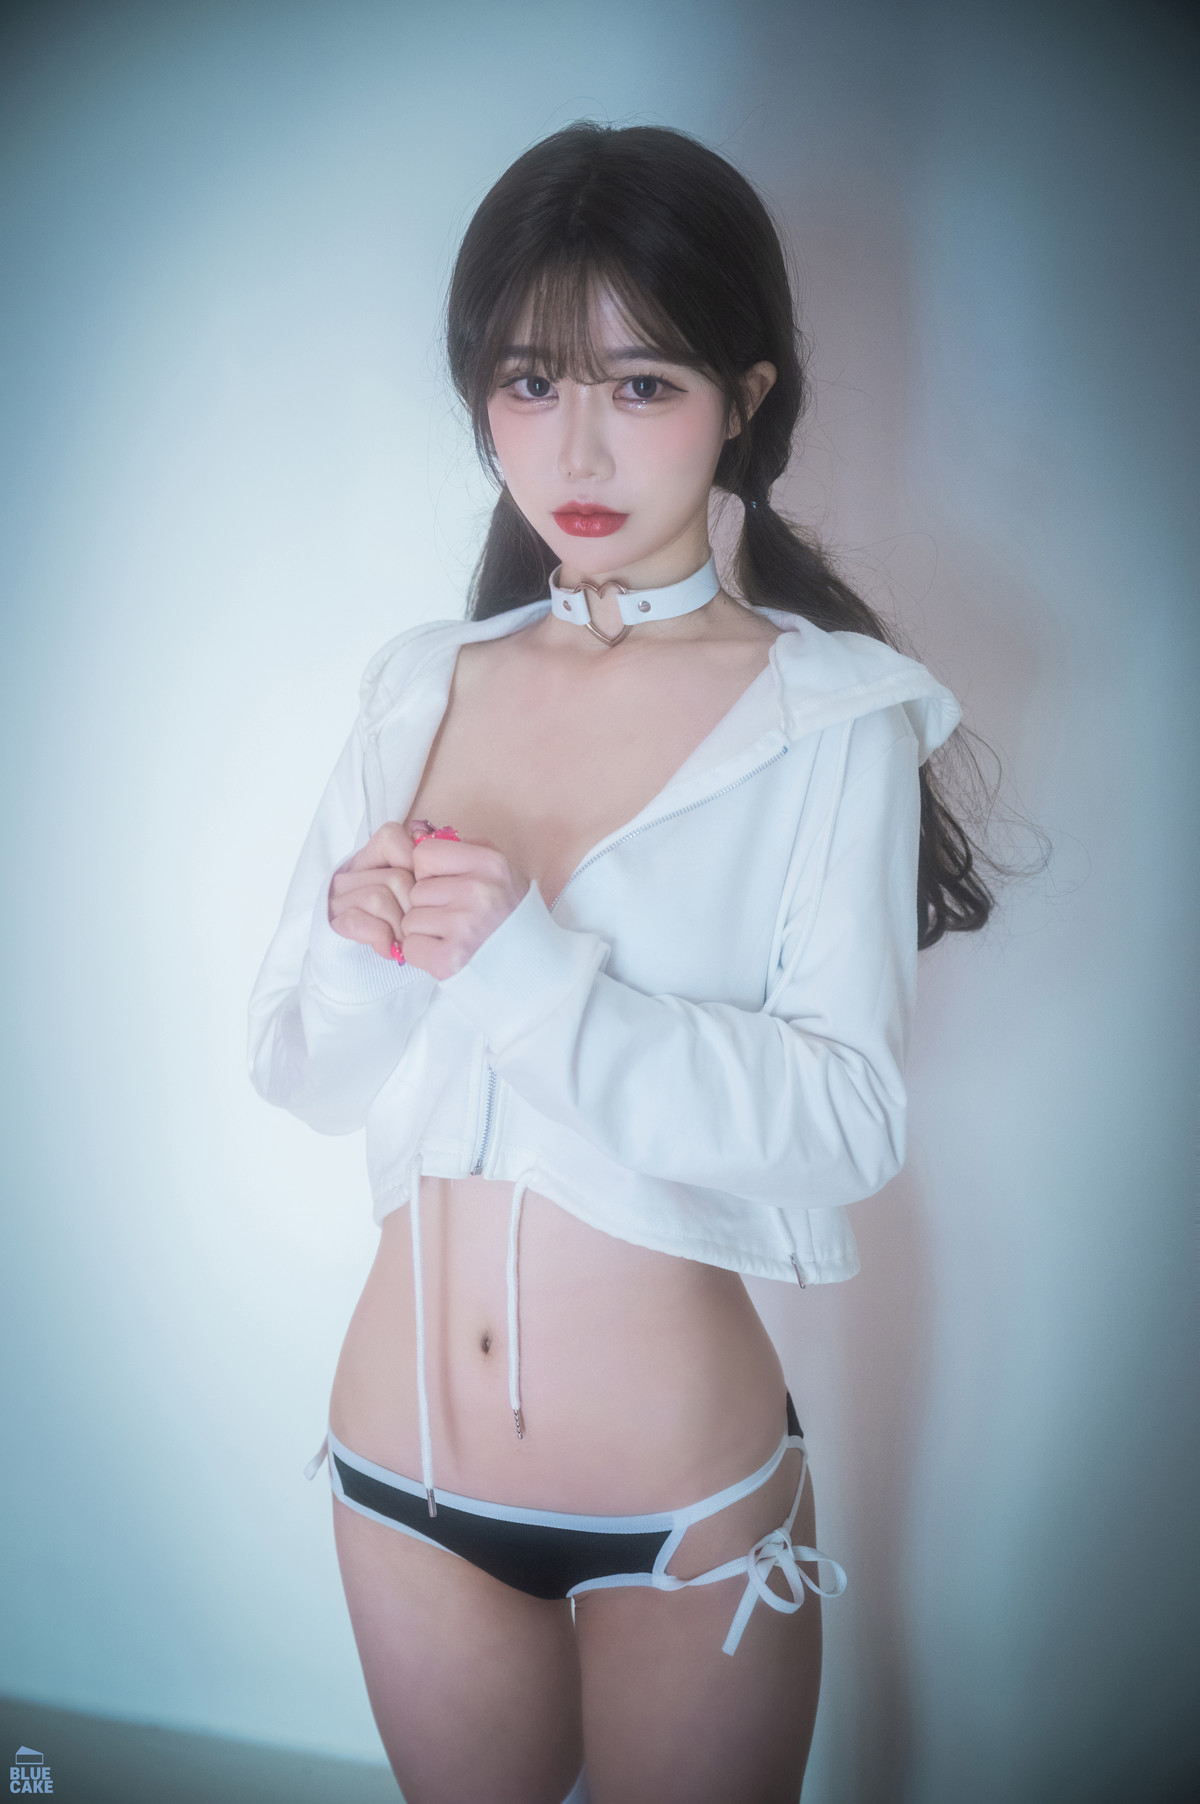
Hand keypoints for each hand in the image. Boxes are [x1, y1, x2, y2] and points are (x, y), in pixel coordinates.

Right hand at [327, 821, 416, 959]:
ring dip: (398, 927)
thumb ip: (421, 874)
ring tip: (403, 942)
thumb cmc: (395, 932)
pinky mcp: (330, 923)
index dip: (415, 866)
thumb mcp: (411, 898)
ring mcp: (337, 898)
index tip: (421, 895)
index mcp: (368, 860)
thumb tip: (431, 855)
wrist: (358, 967)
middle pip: (396, 877)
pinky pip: (358, 921)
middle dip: (414, 910)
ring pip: (378, 898)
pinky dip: (380, 938)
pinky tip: (387, 948)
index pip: (390, 837)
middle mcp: (348, 874)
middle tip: (417, 930)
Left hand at [398, 834, 529, 979]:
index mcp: (489, 864)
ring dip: (426, 931)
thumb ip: (464, 851)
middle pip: (415, 890)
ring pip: (410, 920)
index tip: (447, 886)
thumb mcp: (501, 871)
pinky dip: (424, 954)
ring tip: (455, 937)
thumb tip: (417, 836)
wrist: (536, 964)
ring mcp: (463, 926)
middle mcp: (477, 891)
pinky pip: (411, 947)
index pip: (424, 854)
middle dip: (428, 906)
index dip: (430, 872)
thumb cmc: (512, 916)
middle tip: (457, 919)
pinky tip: (448, 953)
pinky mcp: (450, 959)